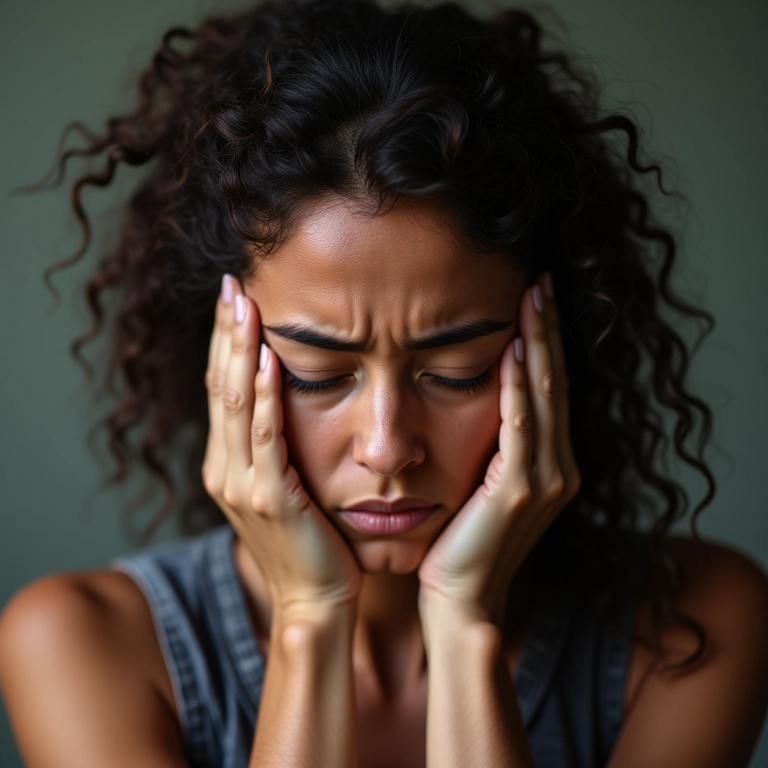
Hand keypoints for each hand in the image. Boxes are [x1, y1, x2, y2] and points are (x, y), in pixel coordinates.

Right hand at [202, 275, 361, 623]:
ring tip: (245, 306)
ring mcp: (241, 486)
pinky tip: (266, 362)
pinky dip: (263, 400)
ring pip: (235, 406)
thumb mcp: (281, 486)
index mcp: (226, 464)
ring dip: (239, 352)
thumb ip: (273, 446)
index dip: (224, 342)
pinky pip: (266, 440)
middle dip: (226, 333)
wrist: (315, 599)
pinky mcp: (270, 500)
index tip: (234, 298)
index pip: (221, 390)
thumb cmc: (309, 541)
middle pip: (219, 387)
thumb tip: (283, 398)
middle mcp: (224, 470)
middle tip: (233, 284)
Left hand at [417, 271, 580, 627]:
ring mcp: (544, 479)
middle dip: (549, 330)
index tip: (536, 297)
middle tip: (541, 280)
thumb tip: (478, 394)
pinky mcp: (520, 491)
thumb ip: (494, 444)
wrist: (461, 598)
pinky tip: (514, 353)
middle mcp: (558, 467)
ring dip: (539, 345)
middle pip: (556, 382)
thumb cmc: (463, 542)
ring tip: (533, 298)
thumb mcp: (483, 483)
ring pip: (546, 397)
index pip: (550, 388)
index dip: (546, 341)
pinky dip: (520, 389)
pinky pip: (521, 428)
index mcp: (550, 463)